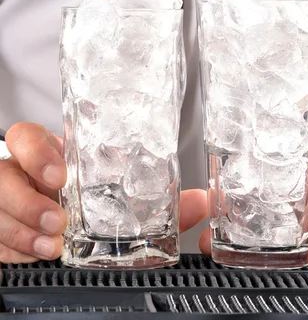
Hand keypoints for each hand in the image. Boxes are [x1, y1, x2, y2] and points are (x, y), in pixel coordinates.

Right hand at [0, 122, 207, 263]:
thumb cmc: (90, 193)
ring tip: (52, 246)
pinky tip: (38, 256)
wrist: (59, 216)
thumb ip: (157, 197)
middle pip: (3, 176)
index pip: (24, 137)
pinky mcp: (2, 229)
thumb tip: (201, 202)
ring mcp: (7, 201)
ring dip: (22, 232)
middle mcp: (22, 174)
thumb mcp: (116, 190)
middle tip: (59, 222)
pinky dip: (15, 251)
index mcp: (48, 153)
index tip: (60, 173)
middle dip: (27, 201)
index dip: (35, 152)